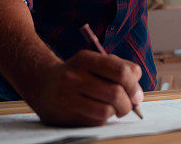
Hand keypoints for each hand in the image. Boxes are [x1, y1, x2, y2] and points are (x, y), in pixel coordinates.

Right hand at [24, 49, 143, 126]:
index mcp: (86, 59)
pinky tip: (98, 112)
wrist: (43, 84)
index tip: (136, 93)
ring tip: (114, 109)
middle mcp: (75, 76)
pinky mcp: (65, 115)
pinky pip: (95, 121)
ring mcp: (68, 96)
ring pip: (107, 110)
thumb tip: (137, 94)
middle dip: (128, 102)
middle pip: (115, 92)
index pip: (121, 71)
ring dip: (116, 112)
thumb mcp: (94, 62)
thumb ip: (119, 69)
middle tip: (128, 105)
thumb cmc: (78, 73)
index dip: (134, 85)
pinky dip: (104, 119)